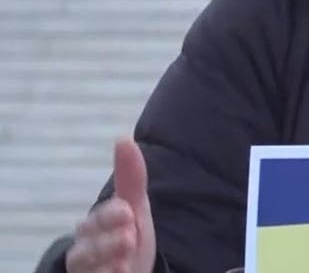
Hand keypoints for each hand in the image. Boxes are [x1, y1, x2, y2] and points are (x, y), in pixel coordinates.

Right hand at [65, 137, 156, 272]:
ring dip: (105, 263)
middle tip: (129, 236)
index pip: (96, 221)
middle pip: (86, 249)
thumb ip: (130, 178)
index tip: (128, 211)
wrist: (129, 271)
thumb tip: (123, 139)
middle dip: (106, 243)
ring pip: (87, 269)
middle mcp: (84, 252)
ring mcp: (89, 272)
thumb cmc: (127, 236)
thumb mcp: (134, 209)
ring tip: (124, 261)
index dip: (110, 216)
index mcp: (92, 229)